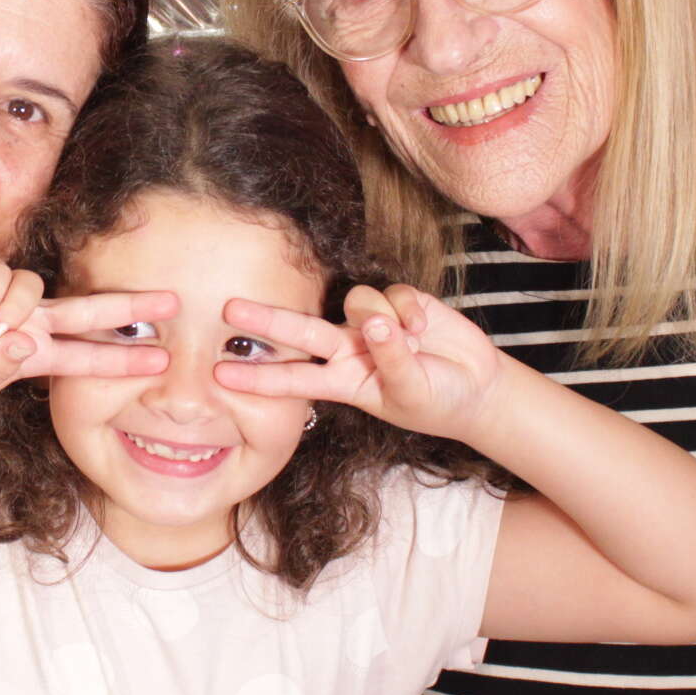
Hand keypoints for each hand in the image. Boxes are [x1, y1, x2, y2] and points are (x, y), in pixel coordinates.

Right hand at [0, 255, 172, 410]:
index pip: (87, 356)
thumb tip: (27, 343)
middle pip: (88, 311)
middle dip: (129, 307)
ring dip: (14, 311)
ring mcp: (6, 297)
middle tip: (173, 302)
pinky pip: (1, 275)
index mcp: (33, 356)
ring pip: (35, 290)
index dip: (122, 357)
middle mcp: (28, 323)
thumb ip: (2, 368)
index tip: (160, 360)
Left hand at [213, 283, 501, 443]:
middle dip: (266, 319)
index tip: (219, 375)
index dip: (258, 377)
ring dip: (380, 316)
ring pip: (356, 302)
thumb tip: (375, 324)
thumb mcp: (410, 392)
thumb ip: (391, 360)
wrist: (476, 388)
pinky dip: (410, 310)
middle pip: (301, 330)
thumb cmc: (435, 401)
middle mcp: (349, 348)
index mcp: (343, 381)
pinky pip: (393, 294)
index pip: (293, 378)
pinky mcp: (400, 302)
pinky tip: (426, 327)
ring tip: (414, 339)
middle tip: (228, 308)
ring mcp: (372, 323)